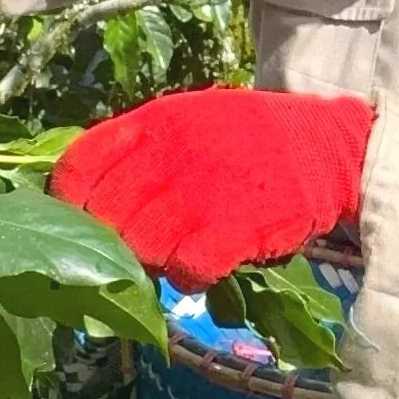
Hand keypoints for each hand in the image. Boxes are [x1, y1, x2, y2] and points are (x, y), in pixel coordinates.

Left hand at [49, 87, 373, 288]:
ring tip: (176, 254)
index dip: (69, 202)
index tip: (77, 221)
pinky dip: (188, 278)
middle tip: (135, 248)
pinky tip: (203, 267)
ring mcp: (202, 191)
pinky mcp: (235, 227)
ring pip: (140, 248)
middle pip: (106, 217)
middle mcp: (170, 154)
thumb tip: (87, 196)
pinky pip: (185, 270)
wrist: (328, 147)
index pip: (79, 166)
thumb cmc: (253, 140)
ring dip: (151, 261)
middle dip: (113, 240)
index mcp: (154, 122)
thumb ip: (142, 150)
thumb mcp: (191, 121)